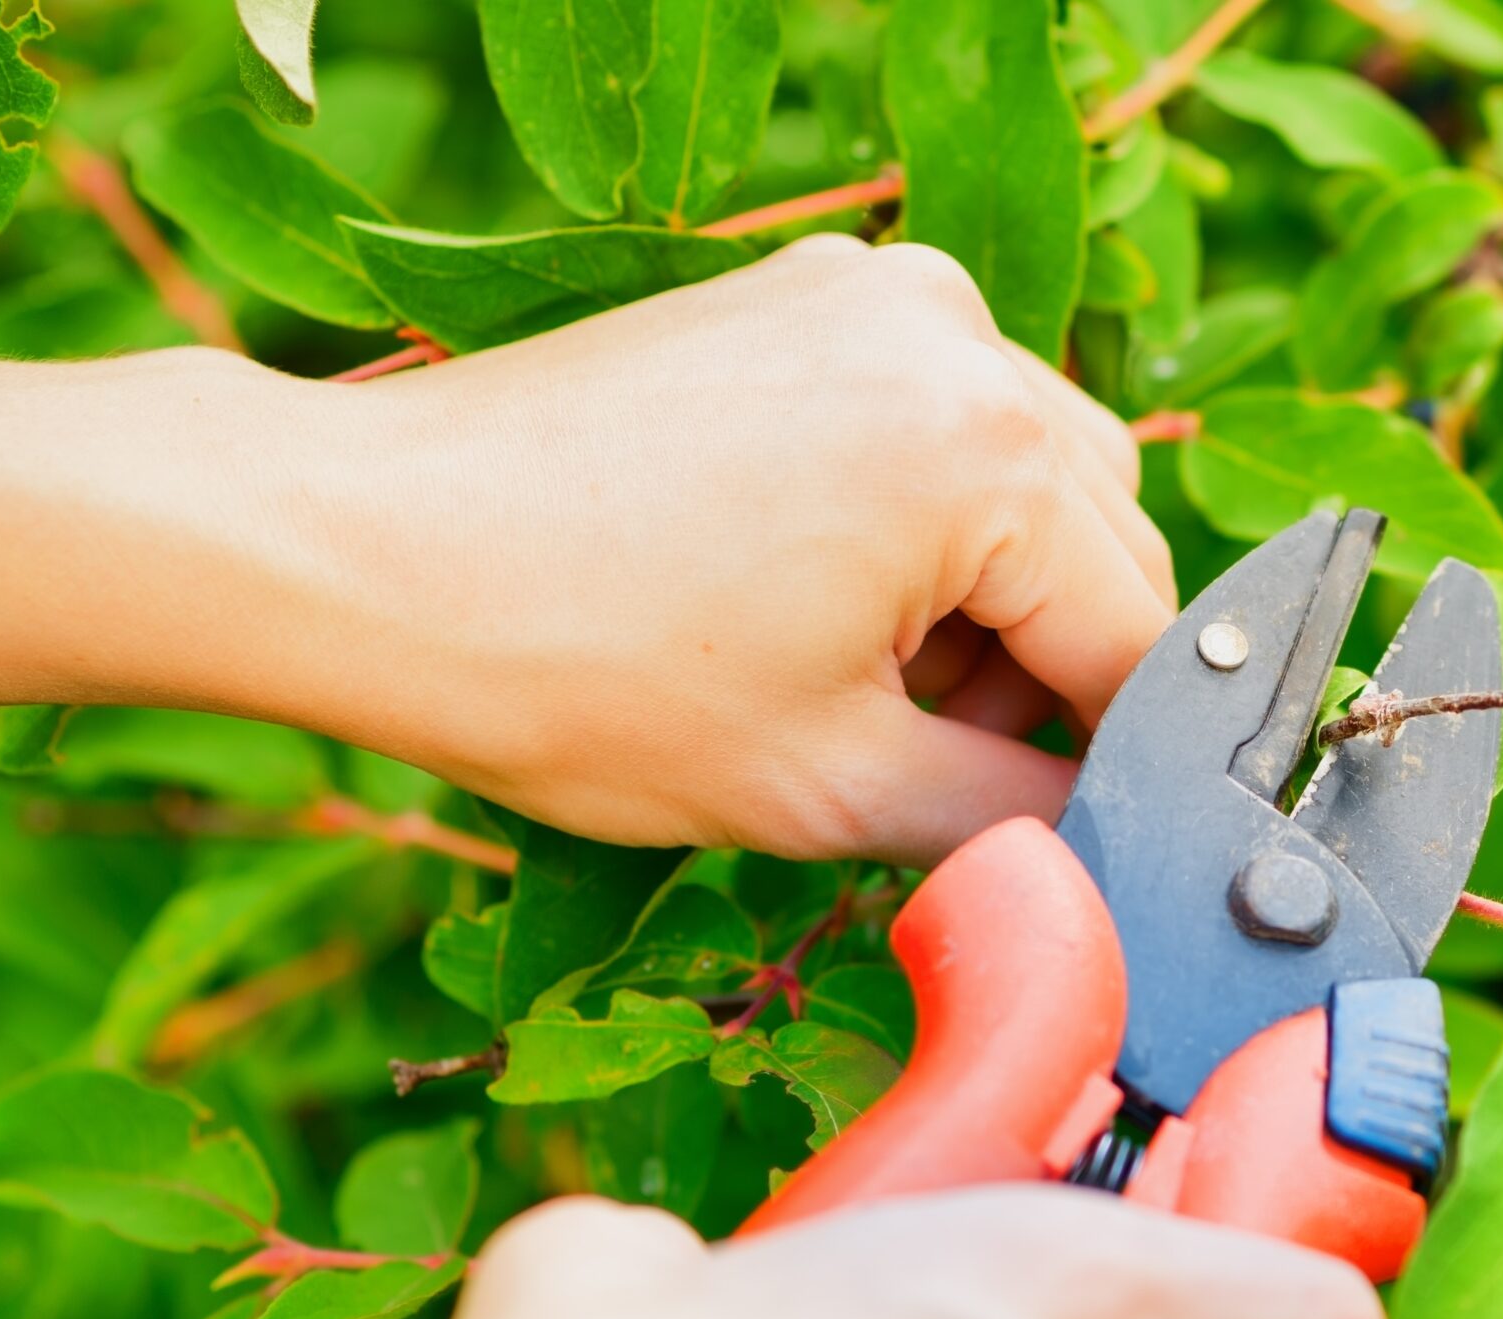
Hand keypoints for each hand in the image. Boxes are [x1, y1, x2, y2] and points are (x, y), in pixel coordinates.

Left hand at [277, 236, 1175, 865]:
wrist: (364, 556)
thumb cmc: (572, 670)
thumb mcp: (828, 788)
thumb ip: (1012, 822)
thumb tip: (1098, 839)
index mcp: (981, 447)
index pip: (1137, 634)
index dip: (1111, 759)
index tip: (1064, 831)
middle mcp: (947, 333)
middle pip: (1095, 543)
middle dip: (1043, 670)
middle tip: (928, 766)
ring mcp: (870, 295)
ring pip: (1027, 479)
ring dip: (988, 595)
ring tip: (854, 682)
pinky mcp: (800, 297)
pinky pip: (936, 416)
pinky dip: (919, 518)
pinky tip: (814, 594)